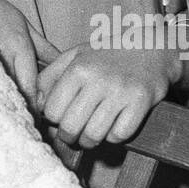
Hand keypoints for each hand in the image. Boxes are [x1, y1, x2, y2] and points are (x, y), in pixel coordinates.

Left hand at [36, 43, 180, 148]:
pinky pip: (120, 134)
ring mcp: (121, 92)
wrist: (151, 46)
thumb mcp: (75, 55)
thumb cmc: (108, 53)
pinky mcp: (141, 102)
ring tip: (88, 136)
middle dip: (68, 136)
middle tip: (71, 135)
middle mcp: (98, 80)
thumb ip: (51, 76)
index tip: (58, 119)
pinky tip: (111, 128)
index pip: (52, 110)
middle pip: (71, 126)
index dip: (52, 119)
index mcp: (78, 68)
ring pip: (94, 134)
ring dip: (89, 141)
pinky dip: (113, 137)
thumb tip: (37, 102)